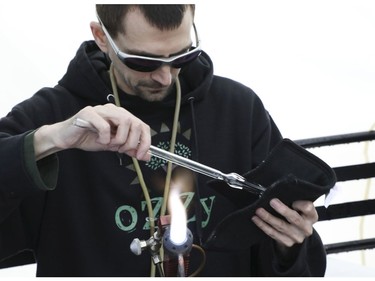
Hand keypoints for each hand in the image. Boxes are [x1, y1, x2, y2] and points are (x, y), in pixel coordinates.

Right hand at [34, 104, 150, 160]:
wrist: (67, 139)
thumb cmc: (90, 139)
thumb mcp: (114, 146)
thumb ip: (130, 149)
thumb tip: (148, 156)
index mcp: (122, 116)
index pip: (142, 125)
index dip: (145, 141)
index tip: (141, 155)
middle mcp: (114, 110)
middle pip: (135, 122)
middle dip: (132, 141)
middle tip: (121, 150)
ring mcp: (101, 109)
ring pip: (124, 121)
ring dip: (120, 138)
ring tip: (110, 145)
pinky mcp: (89, 113)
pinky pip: (104, 125)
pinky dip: (105, 137)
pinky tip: (99, 141)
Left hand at [251, 199, 317, 250]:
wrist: (296, 233)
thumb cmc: (297, 214)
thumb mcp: (300, 206)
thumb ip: (295, 200)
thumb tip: (281, 192)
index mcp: (311, 216)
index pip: (308, 208)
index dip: (300, 204)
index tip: (293, 200)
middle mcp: (306, 228)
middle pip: (294, 218)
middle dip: (283, 210)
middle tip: (272, 202)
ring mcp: (297, 237)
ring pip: (281, 226)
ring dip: (268, 218)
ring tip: (259, 211)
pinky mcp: (287, 242)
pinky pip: (273, 233)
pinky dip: (263, 225)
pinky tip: (256, 219)